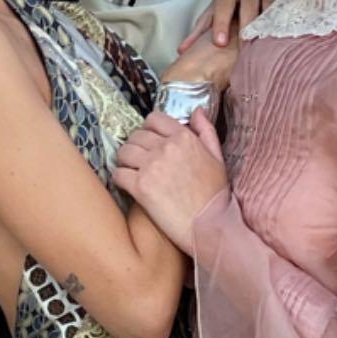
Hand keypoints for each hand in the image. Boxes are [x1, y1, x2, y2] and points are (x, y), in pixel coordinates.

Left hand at [112, 109, 226, 252]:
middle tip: (139, 162)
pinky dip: (120, 179)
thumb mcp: (217, 157)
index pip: (154, 119)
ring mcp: (151, 166)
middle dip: (136, 147)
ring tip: (132, 173)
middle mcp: (166, 147)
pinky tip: (128, 186)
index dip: (148, 130)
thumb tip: (197, 111)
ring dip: (125, 162)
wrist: (210, 226)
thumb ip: (206, 131)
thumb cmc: (216, 195)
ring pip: (124, 152)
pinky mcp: (140, 186)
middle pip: (136, 136)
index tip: (149, 143)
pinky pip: (118, 174)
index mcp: (184, 137)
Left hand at [168, 0, 279, 94]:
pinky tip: (278, 34)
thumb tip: (182, 51)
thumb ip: (199, 32)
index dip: (221, 21)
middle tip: (241, 45)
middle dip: (244, 23)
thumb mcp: (214, 18)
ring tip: (260, 41)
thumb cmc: (231, 10)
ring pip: (269, 1)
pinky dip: (282, 17)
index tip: (219, 43)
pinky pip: (286, 3)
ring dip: (264, 22)